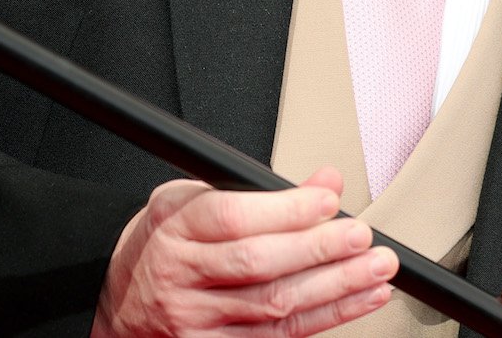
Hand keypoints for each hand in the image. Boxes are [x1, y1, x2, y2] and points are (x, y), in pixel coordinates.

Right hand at [92, 166, 397, 337]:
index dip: (285, 210)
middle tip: (362, 237)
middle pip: (258, 265)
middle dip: (319, 251)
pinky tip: (359, 300)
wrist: (125, 307)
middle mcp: (181, 278)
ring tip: (376, 268)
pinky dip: (327, 318)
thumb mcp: (194, 200)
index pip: (232, 219)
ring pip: (274, 307)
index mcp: (174, 229)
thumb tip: (325, 180)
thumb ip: (257, 191)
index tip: (329, 200)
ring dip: (336, 288)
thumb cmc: (167, 245)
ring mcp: (196, 322)